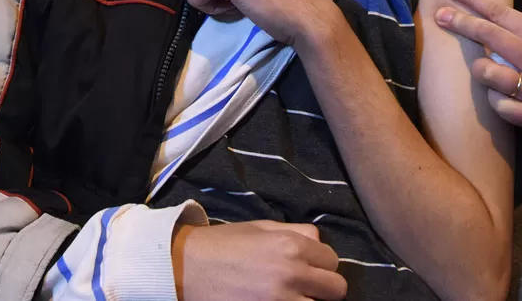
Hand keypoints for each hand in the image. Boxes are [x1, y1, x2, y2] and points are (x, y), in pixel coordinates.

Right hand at [173, 221, 345, 300]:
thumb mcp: (261, 227)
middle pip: (335, 290)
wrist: (186, 267)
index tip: (311, 270)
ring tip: (292, 296)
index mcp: (292, 247)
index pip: (333, 261)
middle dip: (323, 289)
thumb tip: (318, 241)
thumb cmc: (222, 245)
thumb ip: (295, 233)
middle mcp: (292, 274)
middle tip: (306, 288)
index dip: (323, 266)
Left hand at [434, 0, 521, 141]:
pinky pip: (503, 110)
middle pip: (490, 39)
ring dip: (480, 68)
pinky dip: (496, 101)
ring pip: (490, 77)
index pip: (501, 14)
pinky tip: (498, 95)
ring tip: (480, 65)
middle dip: (461, 23)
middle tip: (438, 13)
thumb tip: (505, 31)